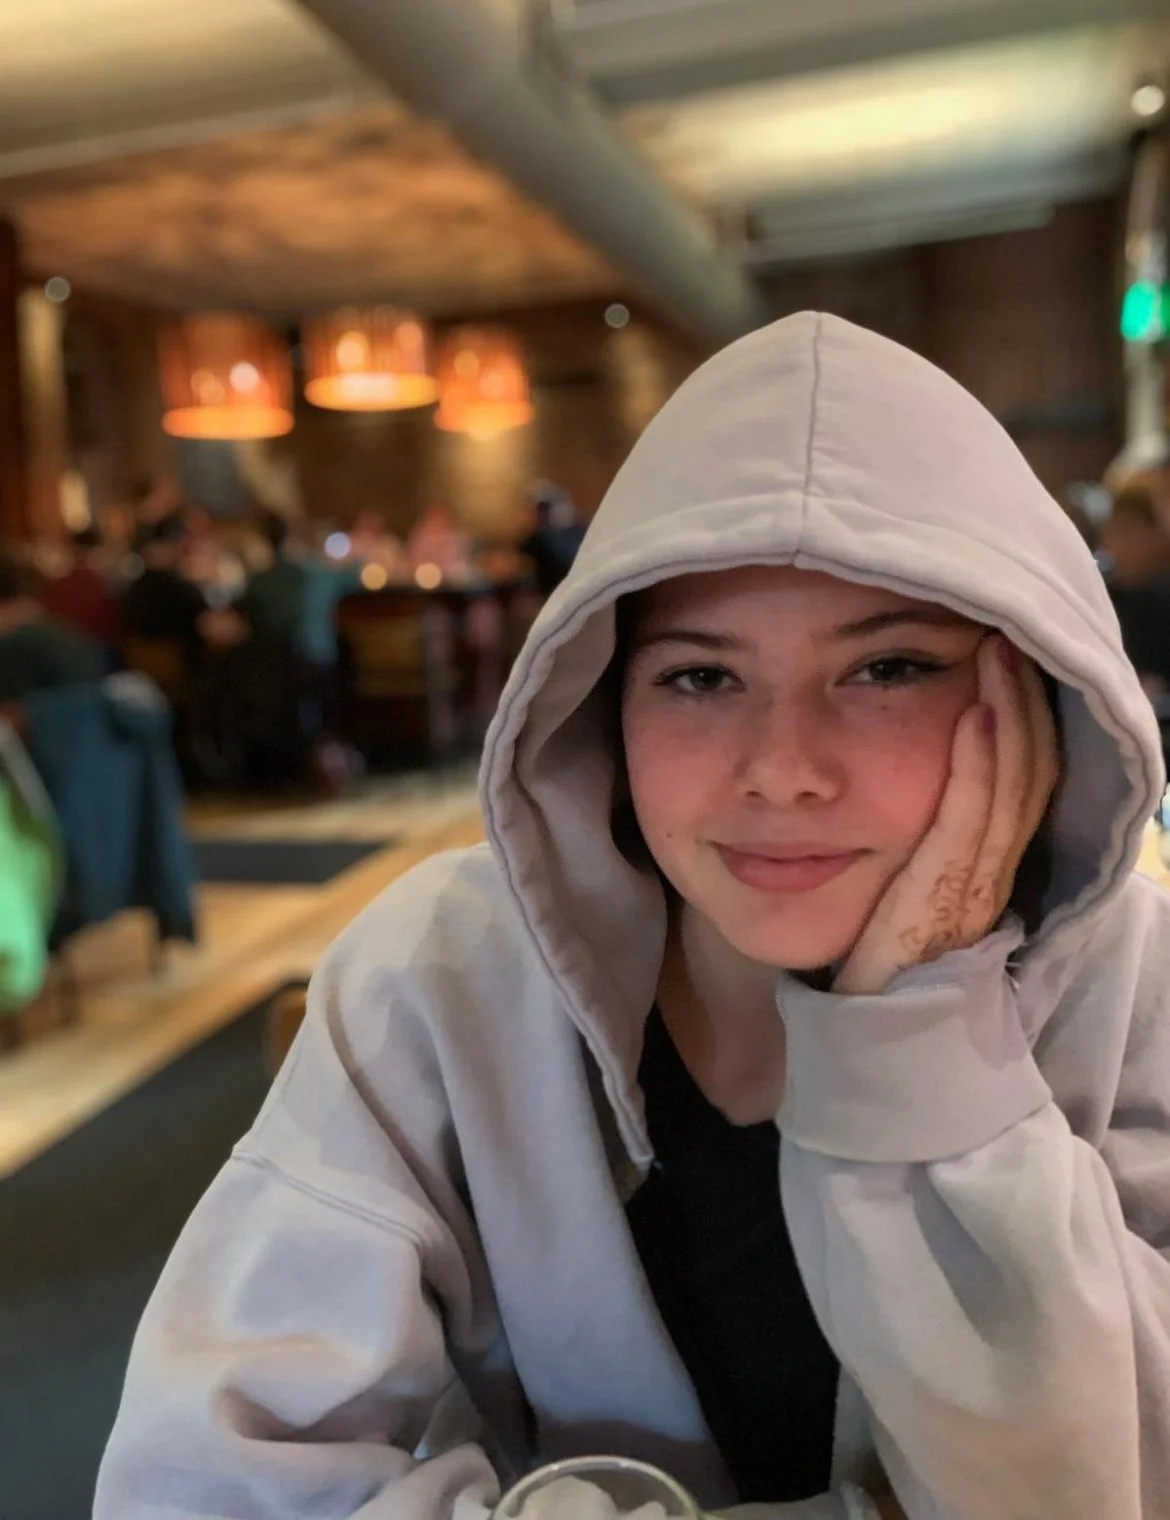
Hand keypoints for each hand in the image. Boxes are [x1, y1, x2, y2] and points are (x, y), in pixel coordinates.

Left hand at [834, 636, 1058, 995]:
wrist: (861, 1033)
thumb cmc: (871, 953)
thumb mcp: (901, 881)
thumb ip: (918, 836)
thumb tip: (907, 777)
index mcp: (981, 866)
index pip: (1018, 779)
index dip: (1019, 718)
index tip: (1000, 659)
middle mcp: (990, 873)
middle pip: (1026, 774)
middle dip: (1020, 702)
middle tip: (1004, 638)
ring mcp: (974, 888)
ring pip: (1010, 789)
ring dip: (1007, 717)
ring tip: (996, 656)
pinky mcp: (943, 902)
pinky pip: (969, 823)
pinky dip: (976, 766)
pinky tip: (973, 717)